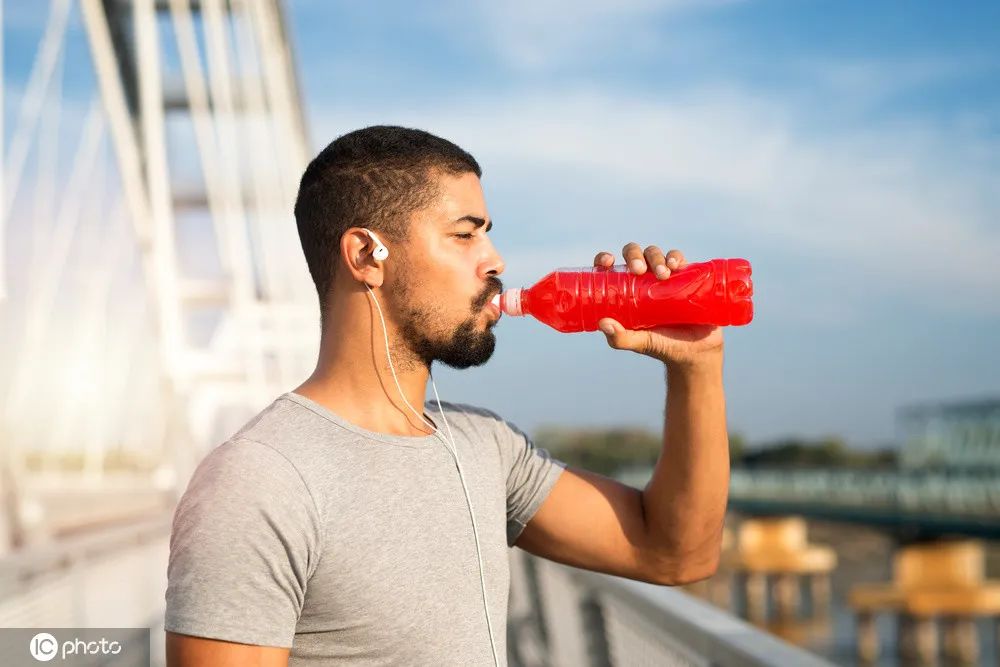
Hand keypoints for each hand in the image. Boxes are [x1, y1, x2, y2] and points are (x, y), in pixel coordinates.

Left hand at [593, 243, 723, 368]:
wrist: (700, 351)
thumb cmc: (665, 346)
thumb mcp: (641, 343)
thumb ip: (621, 338)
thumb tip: (603, 323)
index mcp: (625, 292)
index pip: (610, 268)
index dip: (604, 258)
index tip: (608, 261)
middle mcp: (642, 279)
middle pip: (633, 254)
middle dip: (634, 255)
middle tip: (638, 269)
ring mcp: (663, 276)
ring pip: (653, 253)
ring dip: (655, 257)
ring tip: (663, 274)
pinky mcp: (684, 275)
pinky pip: (677, 258)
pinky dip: (674, 256)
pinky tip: (675, 265)